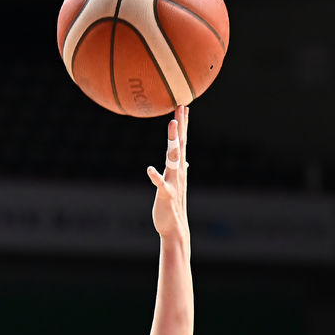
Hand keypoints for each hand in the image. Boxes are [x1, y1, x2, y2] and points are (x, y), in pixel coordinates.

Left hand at [147, 104, 189, 240]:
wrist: (175, 228)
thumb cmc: (172, 206)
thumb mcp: (176, 185)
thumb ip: (179, 171)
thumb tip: (185, 161)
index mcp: (178, 169)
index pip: (181, 143)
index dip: (183, 125)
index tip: (184, 107)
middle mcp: (178, 172)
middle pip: (179, 145)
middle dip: (180, 126)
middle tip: (181, 106)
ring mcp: (173, 182)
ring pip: (173, 158)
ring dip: (172, 141)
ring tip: (171, 124)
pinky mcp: (166, 194)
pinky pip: (160, 184)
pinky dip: (155, 176)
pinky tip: (149, 169)